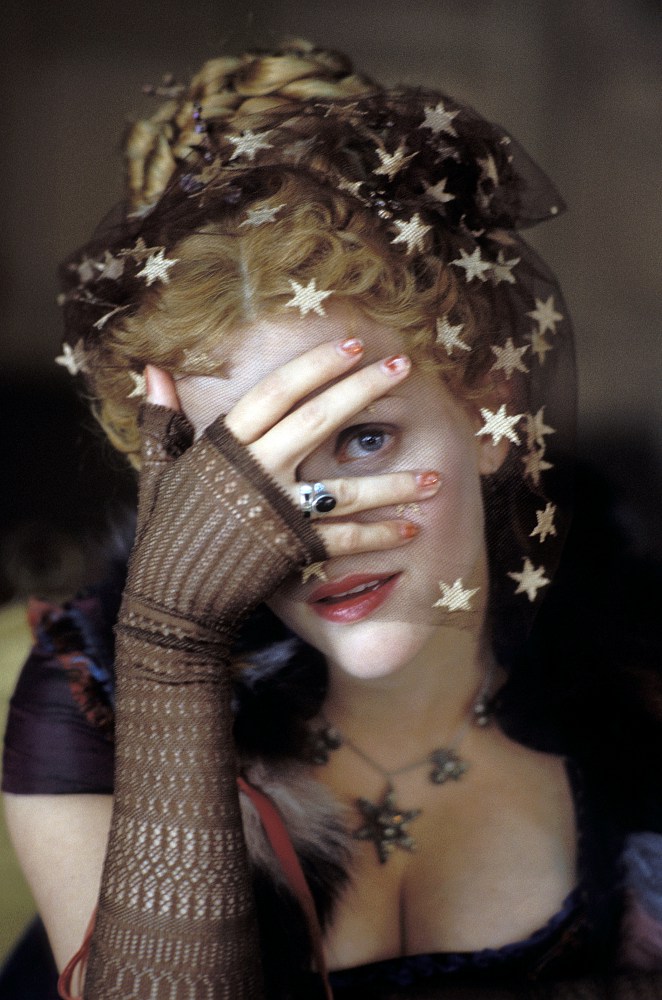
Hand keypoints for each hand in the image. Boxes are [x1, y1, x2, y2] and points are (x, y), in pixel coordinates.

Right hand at [146, 338, 440, 558]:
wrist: (171, 596)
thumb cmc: (167, 530)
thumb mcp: (160, 470)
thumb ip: (162, 420)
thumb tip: (153, 369)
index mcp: (225, 445)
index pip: (277, 391)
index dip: (317, 364)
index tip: (356, 344)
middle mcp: (254, 470)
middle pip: (317, 419)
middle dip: (364, 389)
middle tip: (404, 366)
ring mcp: (276, 511)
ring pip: (344, 487)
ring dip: (393, 481)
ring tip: (434, 475)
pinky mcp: (291, 549)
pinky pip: (344, 538)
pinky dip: (379, 534)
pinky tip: (412, 526)